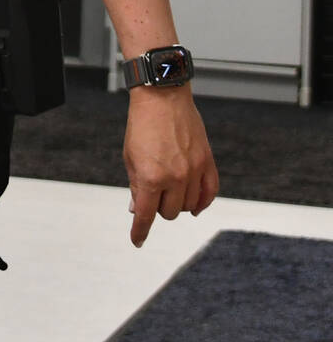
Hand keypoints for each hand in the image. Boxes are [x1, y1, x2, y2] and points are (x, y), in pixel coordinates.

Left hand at [123, 86, 218, 247]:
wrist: (162, 100)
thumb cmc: (142, 127)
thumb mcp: (130, 159)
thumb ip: (136, 186)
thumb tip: (137, 210)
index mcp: (151, 178)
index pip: (146, 215)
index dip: (140, 231)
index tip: (137, 241)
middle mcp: (175, 178)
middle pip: (169, 213)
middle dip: (158, 209)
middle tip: (152, 196)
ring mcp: (194, 171)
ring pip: (189, 206)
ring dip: (178, 204)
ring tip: (168, 192)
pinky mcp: (208, 163)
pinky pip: (210, 194)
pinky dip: (201, 203)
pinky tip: (194, 206)